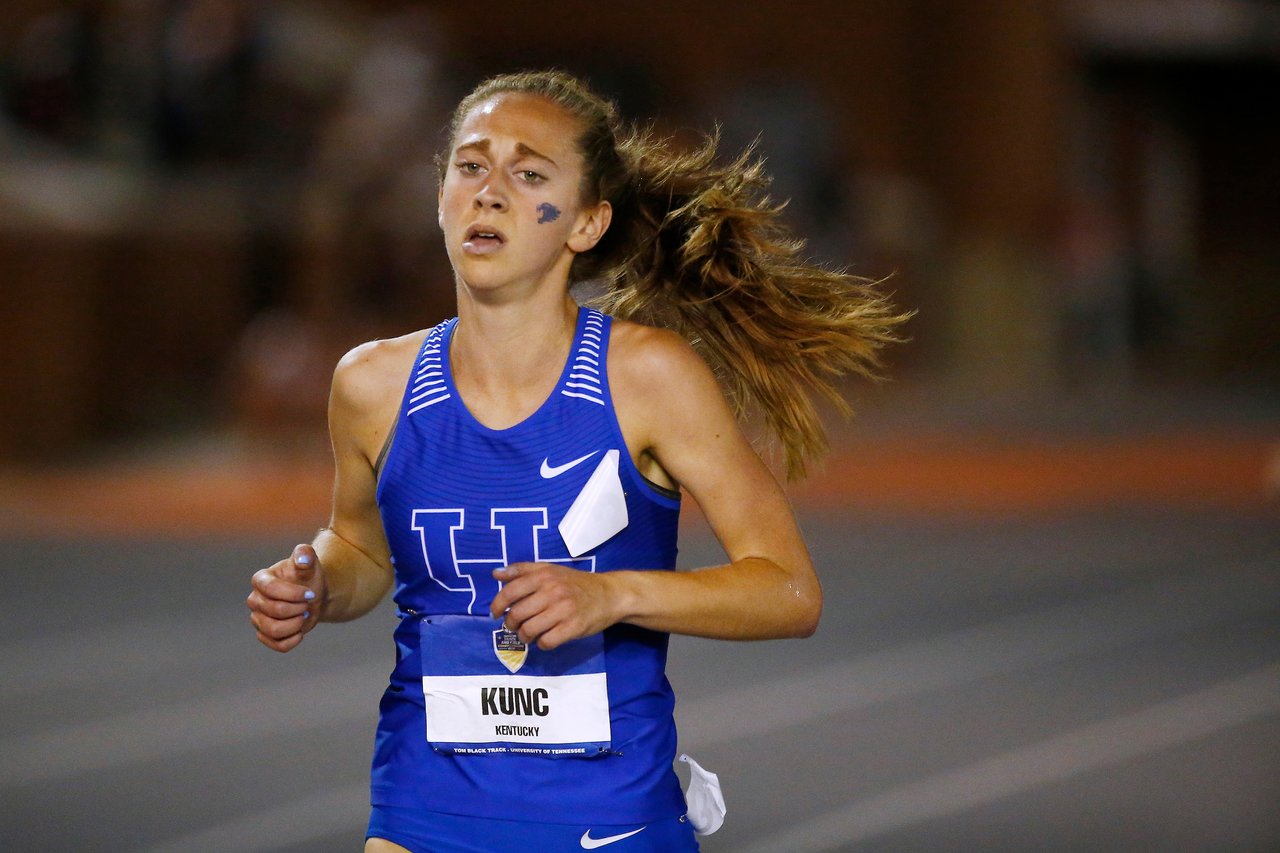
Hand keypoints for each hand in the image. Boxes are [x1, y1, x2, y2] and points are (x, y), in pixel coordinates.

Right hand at [247, 544, 325, 651]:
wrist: (312, 595)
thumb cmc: (308, 576)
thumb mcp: (310, 563)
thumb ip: (305, 555)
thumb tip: (302, 558)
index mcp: (261, 579)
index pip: (270, 589)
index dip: (292, 593)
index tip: (310, 593)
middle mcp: (255, 599)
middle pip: (274, 610)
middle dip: (297, 608)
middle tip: (308, 603)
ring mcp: (258, 618)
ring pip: (273, 630)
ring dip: (295, 625)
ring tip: (304, 615)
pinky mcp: (265, 634)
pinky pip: (276, 644)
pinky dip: (292, 640)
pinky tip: (301, 632)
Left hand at [489, 563, 618, 650]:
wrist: (610, 594)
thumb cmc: (576, 582)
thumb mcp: (550, 570)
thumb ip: (522, 570)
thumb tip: (496, 574)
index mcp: (544, 576)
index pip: (510, 592)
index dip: (497, 605)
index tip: (494, 614)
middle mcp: (553, 591)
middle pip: (517, 614)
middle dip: (510, 624)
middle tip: (514, 626)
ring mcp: (564, 610)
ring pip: (529, 630)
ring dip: (524, 636)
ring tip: (528, 634)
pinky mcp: (574, 628)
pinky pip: (547, 642)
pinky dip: (542, 644)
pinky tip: (545, 638)